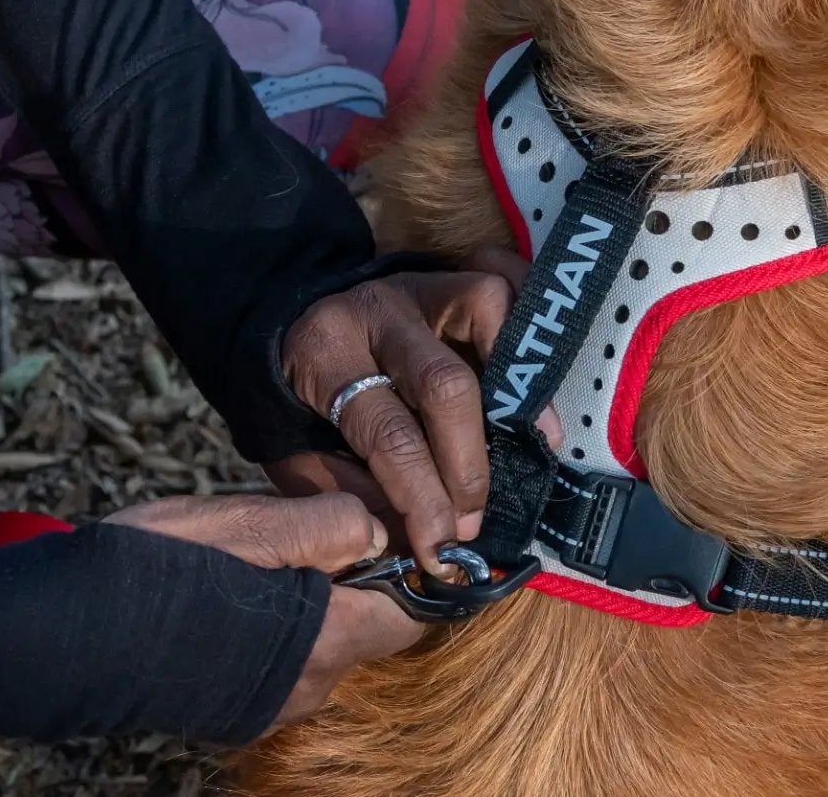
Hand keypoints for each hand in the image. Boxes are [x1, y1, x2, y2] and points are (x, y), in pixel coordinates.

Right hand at [105, 493, 427, 728]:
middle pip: (366, 629)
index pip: (411, 614)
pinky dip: (275, 629)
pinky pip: (282, 664)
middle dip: (351, 577)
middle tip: (307, 527)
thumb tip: (378, 529)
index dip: (410, 566)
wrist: (59, 635)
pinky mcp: (237, 711)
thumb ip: (325, 526)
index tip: (382, 525)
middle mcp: (306, 688)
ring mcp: (270, 707)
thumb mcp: (245, 524)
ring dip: (309, 601)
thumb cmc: (150, 571)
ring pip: (323, 645)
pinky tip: (230, 594)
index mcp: (321, 641)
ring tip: (258, 555)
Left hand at [270, 267, 513, 570]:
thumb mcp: (302, 450)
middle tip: (472, 520)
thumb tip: (420, 537)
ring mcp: (420, 286)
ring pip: (484, 312)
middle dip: (468, 466)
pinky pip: (504, 287)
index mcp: (326, 354)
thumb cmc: (302, 403)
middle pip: (444, 385)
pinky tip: (535, 388)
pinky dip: (527, 333)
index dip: (423, 499)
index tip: (440, 548)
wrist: (291, 327)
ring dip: (515, 385)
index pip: (389, 434)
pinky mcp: (452, 278)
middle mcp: (376, 311)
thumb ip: (355, 490)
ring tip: (528, 447)